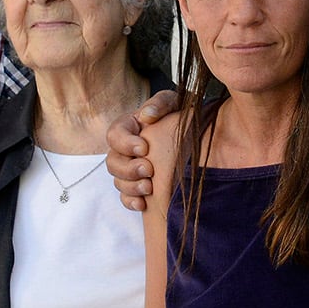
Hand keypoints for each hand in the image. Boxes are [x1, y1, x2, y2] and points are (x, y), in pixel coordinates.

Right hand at [107, 89, 182, 211]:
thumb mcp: (174, 103)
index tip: (144, 148)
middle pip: (112, 162)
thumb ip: (161, 104)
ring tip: (149, 188)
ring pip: (118, 181)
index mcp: (129, 127)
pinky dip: (132, 202)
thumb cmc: (181, 116)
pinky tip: (143, 204)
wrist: (196, 136)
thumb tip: (147, 116)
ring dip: (131, 186)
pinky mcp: (137, 186)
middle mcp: (125, 150)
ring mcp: (129, 169)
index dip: (125, 144)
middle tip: (148, 169)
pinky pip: (125, 198)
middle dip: (128, 168)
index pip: (115, 135)